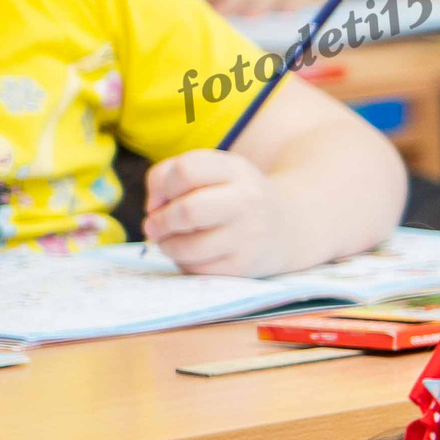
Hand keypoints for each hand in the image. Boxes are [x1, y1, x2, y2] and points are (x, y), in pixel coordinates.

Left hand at [143, 150, 293, 274]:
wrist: (286, 227)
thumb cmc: (233, 196)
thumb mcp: (213, 171)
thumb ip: (170, 175)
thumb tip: (152, 210)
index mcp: (236, 170)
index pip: (186, 171)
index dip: (162, 186)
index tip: (161, 199)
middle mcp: (247, 201)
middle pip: (187, 211)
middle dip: (160, 221)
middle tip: (153, 226)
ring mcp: (248, 236)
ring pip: (188, 246)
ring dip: (167, 245)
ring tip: (168, 241)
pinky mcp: (243, 266)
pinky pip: (196, 269)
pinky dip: (183, 262)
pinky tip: (190, 254)